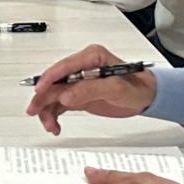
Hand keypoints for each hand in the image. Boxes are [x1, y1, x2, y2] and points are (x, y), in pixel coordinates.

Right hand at [25, 43, 158, 135]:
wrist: (148, 97)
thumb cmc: (138, 86)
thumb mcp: (116, 88)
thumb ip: (90, 89)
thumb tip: (66, 94)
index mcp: (91, 57)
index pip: (64, 67)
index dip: (48, 79)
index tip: (39, 91)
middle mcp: (82, 68)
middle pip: (54, 82)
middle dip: (44, 98)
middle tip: (35, 111)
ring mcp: (79, 82)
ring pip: (54, 95)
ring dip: (48, 109)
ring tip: (50, 125)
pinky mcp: (79, 94)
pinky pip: (60, 104)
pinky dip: (54, 114)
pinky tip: (55, 126)